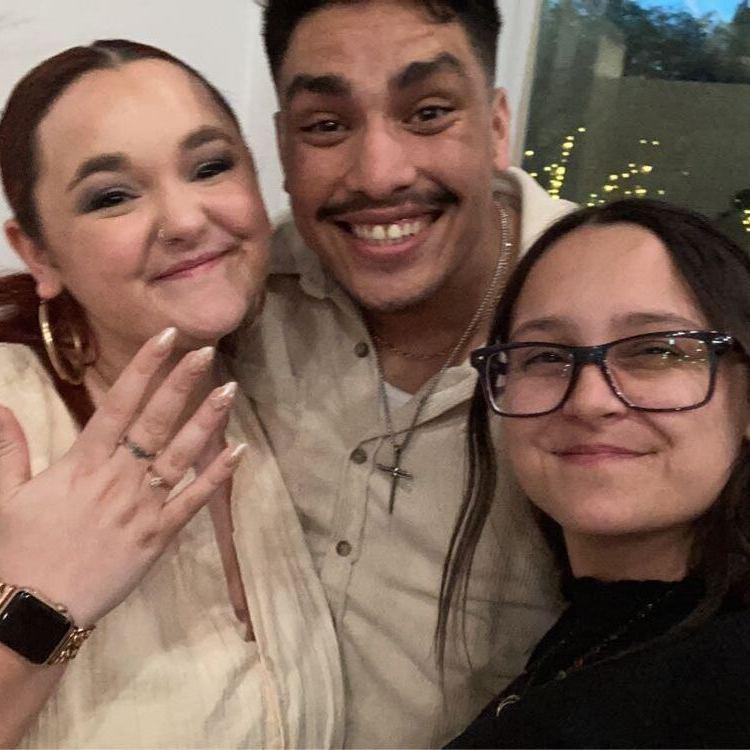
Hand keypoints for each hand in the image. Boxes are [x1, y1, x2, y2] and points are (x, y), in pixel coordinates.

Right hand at [0, 328, 245, 625]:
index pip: (118, 403)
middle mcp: (118, 477)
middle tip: (206, 351)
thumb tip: (1, 407)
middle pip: (156, 420)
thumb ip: (8, 450)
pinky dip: (217, 476)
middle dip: (181, 382)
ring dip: (207, 420)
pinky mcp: (158, 536)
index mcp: (83, 463)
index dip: (144, 368)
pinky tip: (239, 451)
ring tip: (230, 388)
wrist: (35, 609)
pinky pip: (193, 501)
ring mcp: (142, 506)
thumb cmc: (19, 552)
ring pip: (181, 454)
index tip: (164, 338)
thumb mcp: (6, 497)